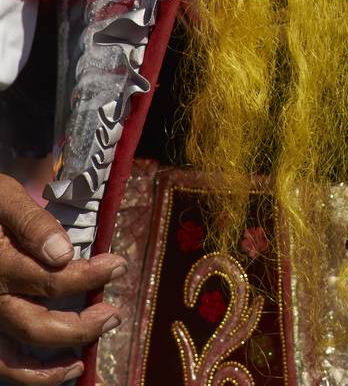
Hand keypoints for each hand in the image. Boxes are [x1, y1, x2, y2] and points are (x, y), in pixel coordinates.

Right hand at [0, 174, 124, 383]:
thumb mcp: (6, 198)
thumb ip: (32, 224)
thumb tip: (63, 254)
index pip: (50, 279)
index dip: (90, 276)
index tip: (118, 266)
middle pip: (36, 325)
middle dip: (81, 326)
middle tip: (113, 314)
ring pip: (15, 358)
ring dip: (55, 364)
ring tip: (88, 354)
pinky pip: (4, 364)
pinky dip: (32, 375)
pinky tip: (64, 369)